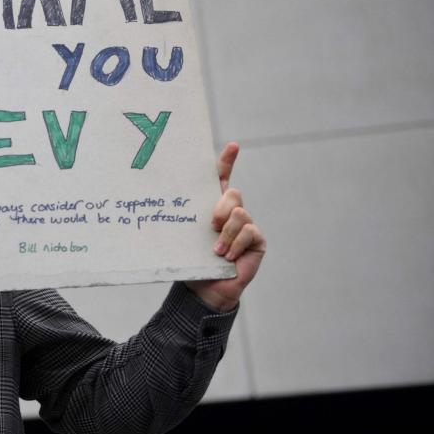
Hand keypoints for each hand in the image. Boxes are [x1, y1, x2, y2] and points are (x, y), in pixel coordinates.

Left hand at [185, 142, 265, 311]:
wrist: (205, 288)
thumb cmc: (194, 260)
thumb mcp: (188, 235)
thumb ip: (190, 218)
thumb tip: (176, 205)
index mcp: (212, 206)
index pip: (221, 179)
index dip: (227, 161)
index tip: (233, 146)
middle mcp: (232, 212)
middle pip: (232, 193)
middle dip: (221, 208)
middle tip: (210, 225)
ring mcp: (246, 225)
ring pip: (240, 213)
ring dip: (226, 234)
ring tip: (216, 251)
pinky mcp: (257, 240)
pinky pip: (249, 231)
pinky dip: (236, 244)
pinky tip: (227, 256)